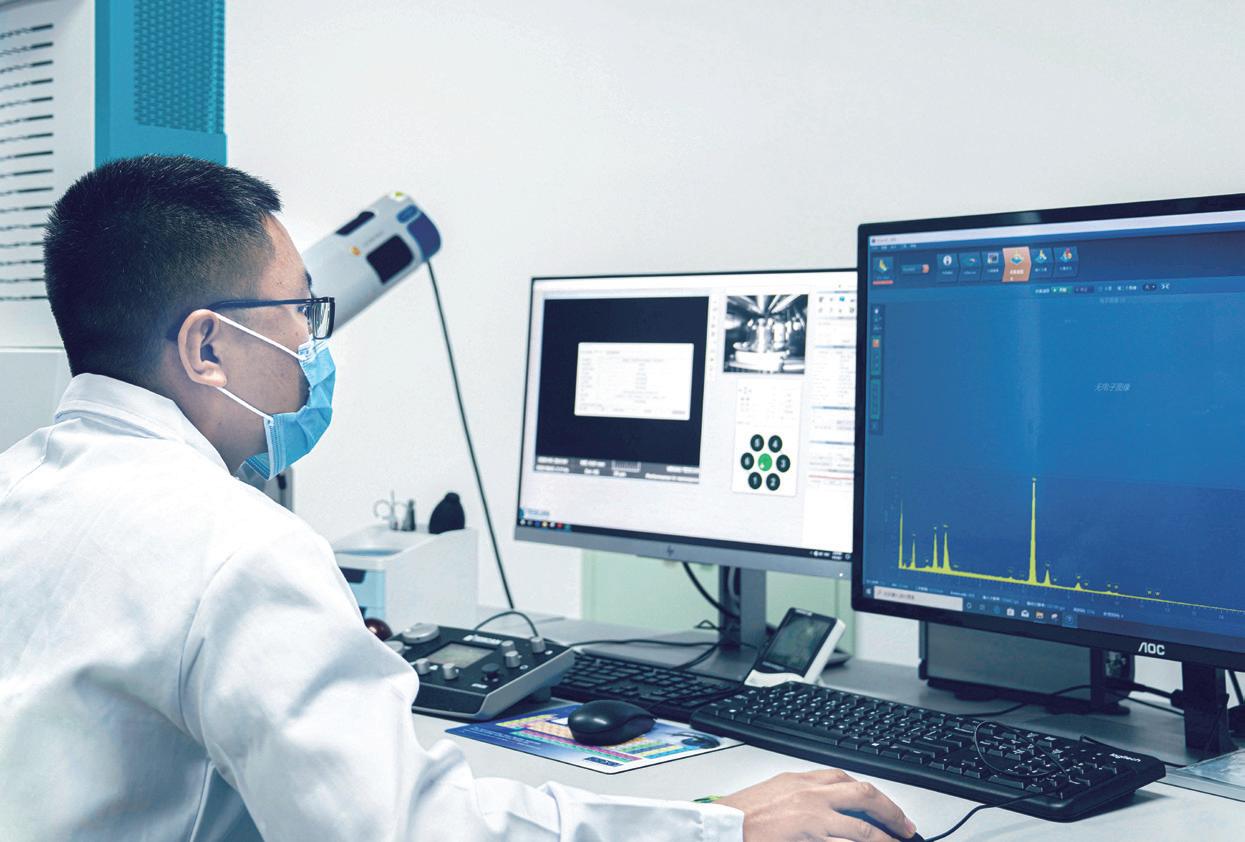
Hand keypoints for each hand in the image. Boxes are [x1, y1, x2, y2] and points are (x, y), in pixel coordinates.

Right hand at [716, 768, 916, 840]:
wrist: (720, 826)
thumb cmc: (742, 813)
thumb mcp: (777, 791)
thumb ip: (804, 793)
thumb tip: (828, 801)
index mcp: (804, 781)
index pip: (848, 781)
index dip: (874, 795)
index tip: (886, 808)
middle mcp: (813, 796)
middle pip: (865, 798)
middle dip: (891, 813)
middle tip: (907, 829)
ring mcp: (813, 820)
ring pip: (863, 829)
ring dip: (884, 839)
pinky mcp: (809, 841)